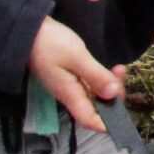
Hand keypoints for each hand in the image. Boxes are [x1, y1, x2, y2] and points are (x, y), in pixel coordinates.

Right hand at [28, 16, 126, 133]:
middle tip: (120, 73)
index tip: (124, 112)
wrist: (29, 31)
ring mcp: (71, 86)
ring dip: (111, 85)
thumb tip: (113, 94)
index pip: (89, 121)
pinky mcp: (72, 76)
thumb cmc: (50, 44)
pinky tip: (111, 68)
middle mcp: (71, 95)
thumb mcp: (76, 58)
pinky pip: (91, 84)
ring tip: (119, 68)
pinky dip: (103, 78)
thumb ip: (95, 76)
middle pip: (96, 107)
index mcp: (70, 95)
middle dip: (114, 96)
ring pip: (96, 95)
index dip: (107, 123)